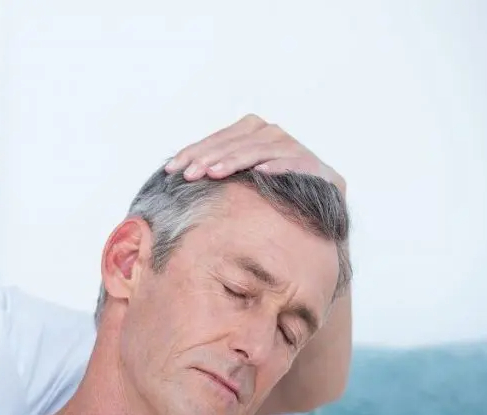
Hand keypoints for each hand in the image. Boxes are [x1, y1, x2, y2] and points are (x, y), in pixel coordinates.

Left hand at [164, 114, 345, 192]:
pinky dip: (278, 166)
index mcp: (254, 131)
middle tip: (189, 174)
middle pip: (236, 141)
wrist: (315, 210)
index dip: (194, 151)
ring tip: (214, 173)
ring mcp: (295, 148)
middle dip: (209, 157)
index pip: (219, 138)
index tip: (171, 169)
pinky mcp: (315, 167)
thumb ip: (214, 169)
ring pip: (260, 148)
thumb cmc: (268, 195)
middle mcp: (274, 134)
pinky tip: (260, 173)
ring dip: (236, 160)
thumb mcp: (237, 180)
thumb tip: (171, 173)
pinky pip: (294, 163)